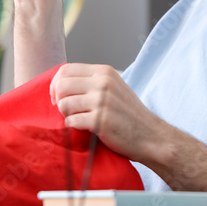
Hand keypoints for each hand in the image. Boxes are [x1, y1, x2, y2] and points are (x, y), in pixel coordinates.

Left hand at [50, 63, 166, 162]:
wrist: (151, 136)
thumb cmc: (130, 115)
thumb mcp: (113, 88)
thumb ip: (92, 82)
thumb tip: (61, 84)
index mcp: (104, 72)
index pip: (66, 69)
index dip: (56, 84)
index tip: (57, 96)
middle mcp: (103, 83)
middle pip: (61, 85)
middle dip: (58, 100)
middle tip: (64, 110)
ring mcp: (102, 101)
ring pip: (64, 104)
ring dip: (66, 115)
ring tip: (77, 119)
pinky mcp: (100, 120)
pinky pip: (71, 121)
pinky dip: (73, 126)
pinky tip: (84, 128)